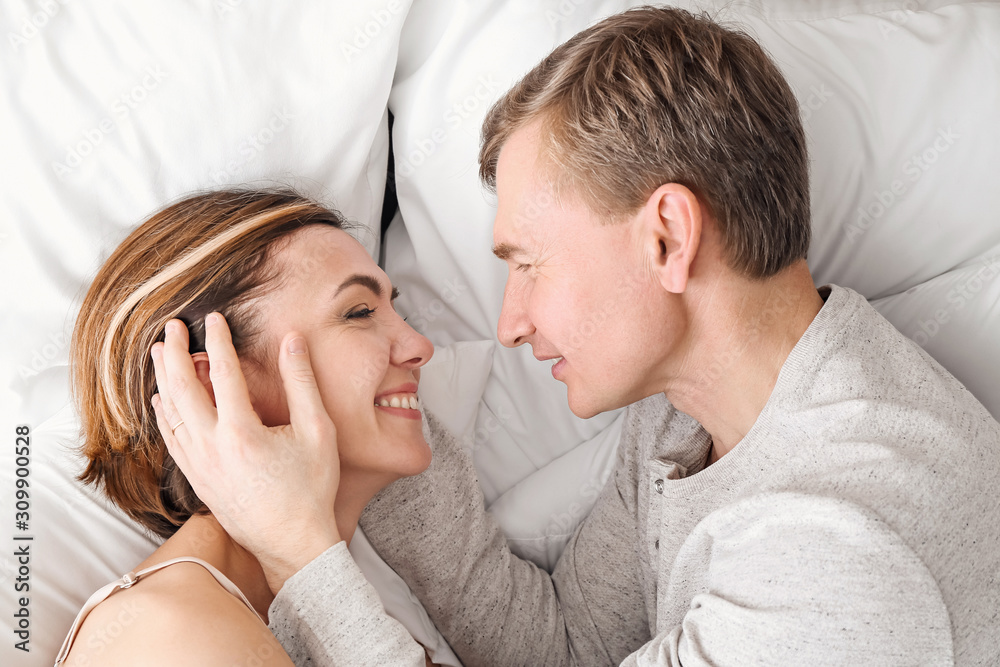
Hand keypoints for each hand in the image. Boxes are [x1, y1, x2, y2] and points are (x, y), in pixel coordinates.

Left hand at [150, 313, 340, 592]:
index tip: (214, 317)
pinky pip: (171, 438)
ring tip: (161, 353)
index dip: (218, 340)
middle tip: (172, 327)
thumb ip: (302, 382)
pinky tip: (161, 399)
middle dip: (175, 353)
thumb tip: (292, 340)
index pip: (223, 373)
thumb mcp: (318, 431)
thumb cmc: (311, 489)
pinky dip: (163, 414)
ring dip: (163, 378)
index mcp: (241, 433)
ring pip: (170, 413)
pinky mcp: (196, 480)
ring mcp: (199, 466)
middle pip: (182, 389)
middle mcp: (212, 447)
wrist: (292, 544)